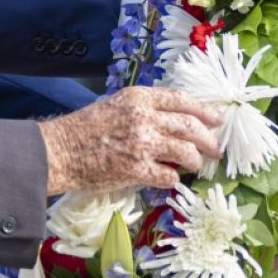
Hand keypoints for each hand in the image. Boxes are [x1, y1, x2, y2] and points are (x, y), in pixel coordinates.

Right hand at [38, 86, 221, 194]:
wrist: (60, 151)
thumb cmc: (85, 129)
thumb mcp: (116, 105)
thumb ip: (144, 108)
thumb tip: (174, 121)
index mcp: (139, 98)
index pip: (182, 100)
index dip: (204, 110)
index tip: (217, 120)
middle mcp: (144, 117)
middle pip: (190, 126)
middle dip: (208, 139)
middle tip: (215, 148)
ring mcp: (142, 144)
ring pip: (186, 151)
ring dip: (195, 160)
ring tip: (196, 165)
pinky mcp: (137, 169)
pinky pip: (169, 176)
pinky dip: (174, 179)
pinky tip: (171, 179)